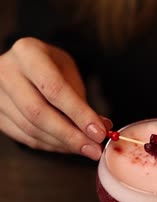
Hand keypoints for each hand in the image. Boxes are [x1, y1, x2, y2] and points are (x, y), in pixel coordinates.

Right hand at [0, 37, 111, 158]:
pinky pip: (25, 138)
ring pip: (31, 129)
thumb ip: (81, 100)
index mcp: (27, 52)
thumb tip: (101, 129)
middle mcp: (6, 72)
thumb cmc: (49, 67)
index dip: (78, 114)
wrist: (21, 66)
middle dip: (70, 135)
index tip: (99, 133)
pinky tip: (67, 146)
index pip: (54, 89)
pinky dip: (50, 146)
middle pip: (38, 113)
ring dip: (62, 144)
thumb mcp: (67, 71)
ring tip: (86, 148)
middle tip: (94, 149)